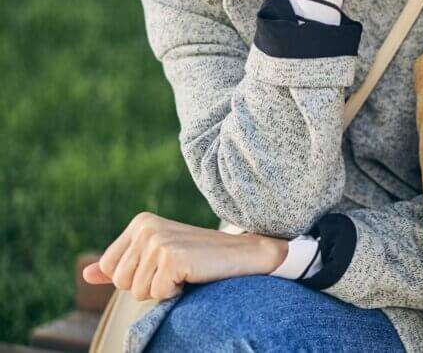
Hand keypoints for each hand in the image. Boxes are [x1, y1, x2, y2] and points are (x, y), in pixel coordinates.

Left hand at [82, 212, 287, 300]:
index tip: (163, 265)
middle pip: (121, 282)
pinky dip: (176, 293)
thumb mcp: (155, 257)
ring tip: (186, 271)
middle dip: (148, 286)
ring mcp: (159, 241)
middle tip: (177, 270)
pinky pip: (158, 294)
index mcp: (140, 223)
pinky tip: (193, 275)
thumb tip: (85, 274)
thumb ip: (119, 265)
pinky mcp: (172, 257)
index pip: (110, 269)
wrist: (242, 254)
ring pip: (139, 292)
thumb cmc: (199, 257)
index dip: (136, 278)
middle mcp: (146, 228)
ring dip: (163, 290)